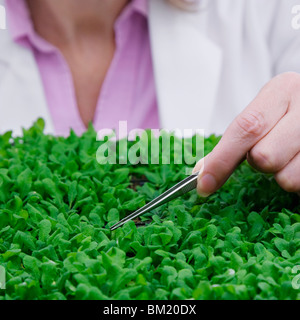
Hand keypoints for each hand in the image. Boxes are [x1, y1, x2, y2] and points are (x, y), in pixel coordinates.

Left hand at [193, 72, 299, 196]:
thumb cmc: (287, 111)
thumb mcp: (263, 112)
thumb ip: (233, 140)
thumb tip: (201, 173)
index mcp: (283, 89)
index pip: (245, 129)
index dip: (221, 160)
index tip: (203, 185)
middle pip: (264, 157)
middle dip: (258, 162)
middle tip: (269, 149)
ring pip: (288, 178)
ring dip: (281, 174)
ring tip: (289, 154)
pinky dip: (297, 178)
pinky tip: (298, 160)